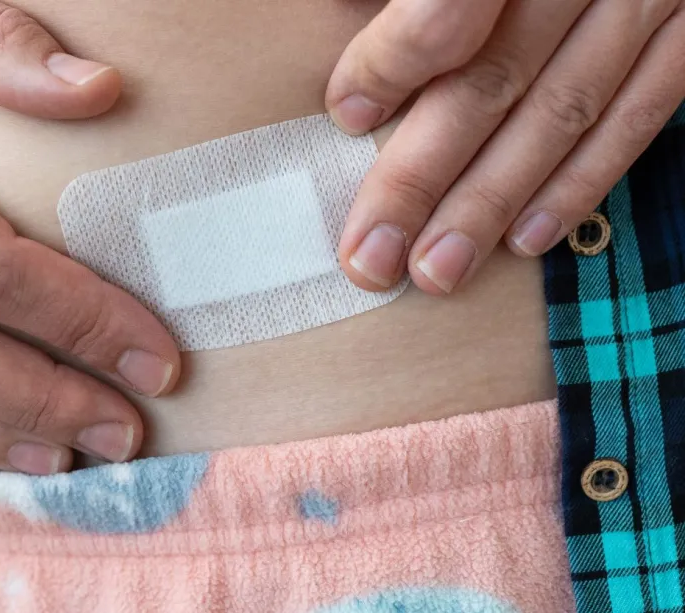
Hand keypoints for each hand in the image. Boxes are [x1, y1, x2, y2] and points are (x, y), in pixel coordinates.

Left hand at [326, 0, 684, 293]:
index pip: (448, 5)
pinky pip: (640, 114)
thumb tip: (343, 29)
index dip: (393, 63)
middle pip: (493, 80)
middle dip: (422, 177)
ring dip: (491, 204)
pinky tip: (526, 238)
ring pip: (562, 113)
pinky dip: (581, 181)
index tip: (347, 113)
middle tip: (370, 256)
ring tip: (434, 271)